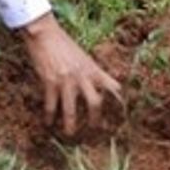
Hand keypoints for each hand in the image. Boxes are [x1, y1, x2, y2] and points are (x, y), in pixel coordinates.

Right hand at [19, 13, 120, 136]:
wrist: (46, 35)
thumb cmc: (65, 45)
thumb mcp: (84, 57)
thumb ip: (92, 72)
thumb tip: (100, 85)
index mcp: (94, 69)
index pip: (113, 86)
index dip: (120, 100)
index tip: (123, 114)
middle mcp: (83, 76)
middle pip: (95, 103)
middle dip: (95, 119)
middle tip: (94, 130)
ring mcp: (67, 80)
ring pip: (71, 109)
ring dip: (70, 124)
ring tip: (69, 134)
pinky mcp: (50, 82)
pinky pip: (51, 104)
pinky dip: (49, 115)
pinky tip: (48, 123)